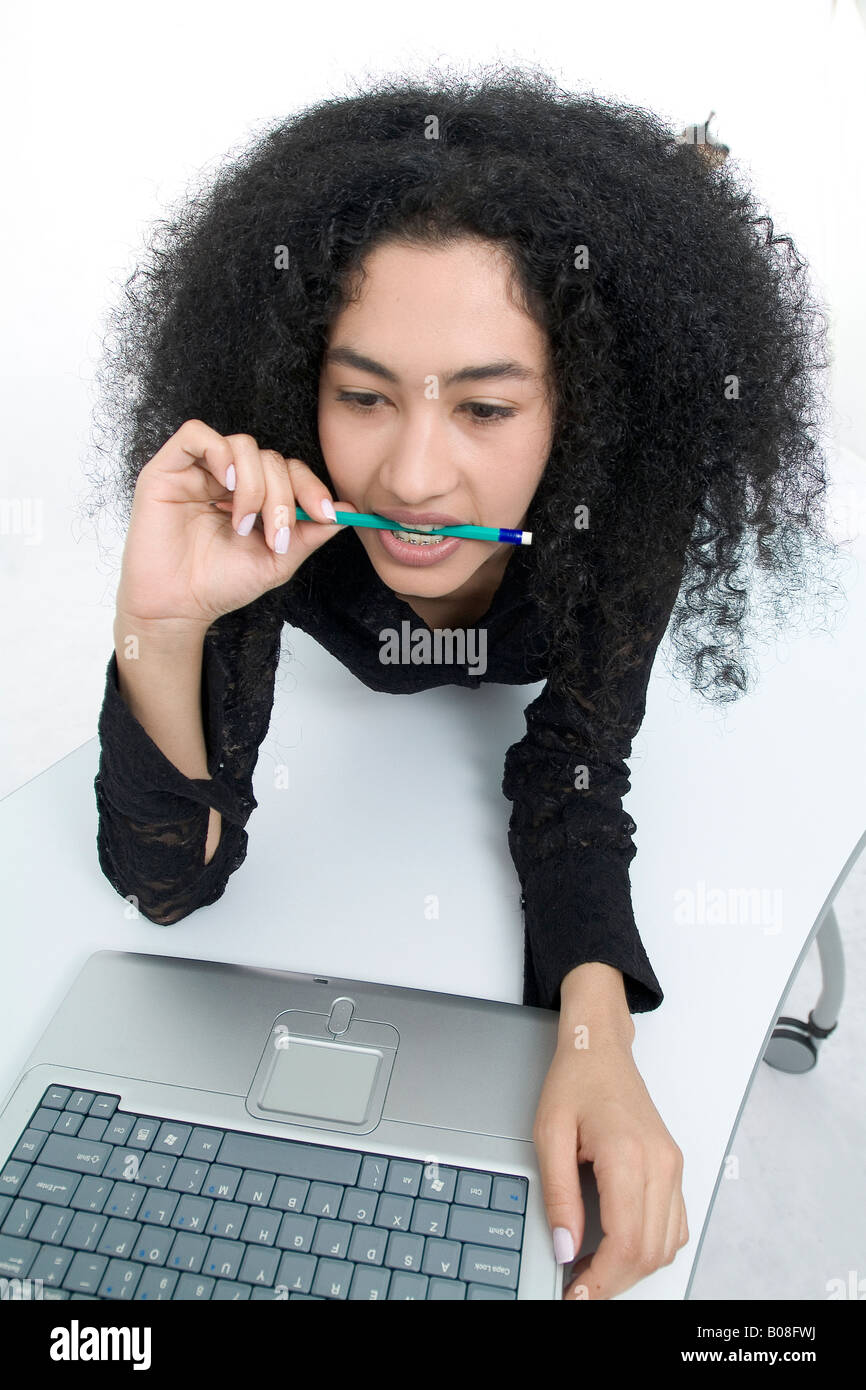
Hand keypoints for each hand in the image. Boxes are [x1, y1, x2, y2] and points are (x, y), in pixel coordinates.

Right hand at [116, 418, 356, 628]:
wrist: (177, 607)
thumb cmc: (220, 584)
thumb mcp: (277, 561)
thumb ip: (310, 534)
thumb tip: (348, 511)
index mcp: (255, 496)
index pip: (290, 471)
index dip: (312, 487)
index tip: (326, 514)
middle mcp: (228, 479)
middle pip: (270, 459)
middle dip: (282, 497)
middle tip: (274, 535)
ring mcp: (199, 471)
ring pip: (242, 446)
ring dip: (254, 485)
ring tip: (243, 524)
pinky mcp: (168, 468)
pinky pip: (196, 434)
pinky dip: (219, 452)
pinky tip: (225, 484)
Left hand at [533, 1026, 688, 1299]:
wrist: (600, 1048)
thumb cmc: (576, 1080)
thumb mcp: (549, 1134)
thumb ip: (558, 1196)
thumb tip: (565, 1247)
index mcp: (628, 1155)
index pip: (626, 1243)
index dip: (601, 1280)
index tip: (575, 1292)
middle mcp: (660, 1163)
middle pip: (649, 1252)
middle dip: (614, 1281)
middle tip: (579, 1286)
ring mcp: (672, 1165)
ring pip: (667, 1245)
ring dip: (634, 1268)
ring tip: (595, 1269)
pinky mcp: (673, 1166)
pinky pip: (676, 1225)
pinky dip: (652, 1247)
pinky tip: (621, 1248)